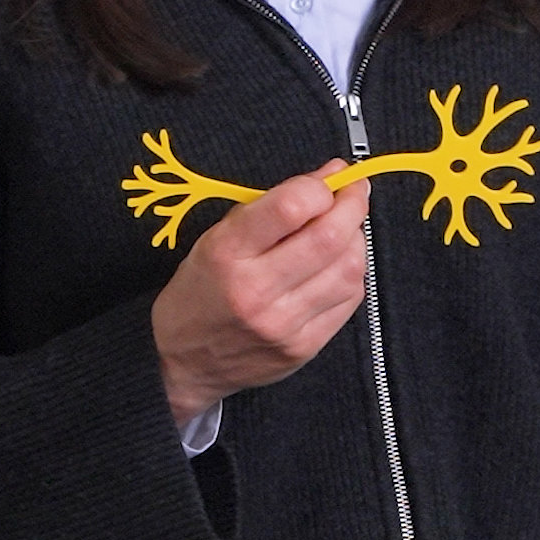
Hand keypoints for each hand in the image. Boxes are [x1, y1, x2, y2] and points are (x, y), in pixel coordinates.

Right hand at [151, 161, 370, 429]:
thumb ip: (267, 210)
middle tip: (354, 193)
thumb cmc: (199, 292)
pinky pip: (349, 299)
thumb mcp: (213, 240)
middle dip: (352, 205)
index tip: (333, 175)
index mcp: (226, 254)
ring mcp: (284, 324)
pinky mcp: (304, 347)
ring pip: (348, 268)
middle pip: (329, 237)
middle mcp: (256, 291)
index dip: (322, 185)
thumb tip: (327, 181)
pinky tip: (336, 265)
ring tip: (344, 231)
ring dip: (355, 240)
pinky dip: (350, 273)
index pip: (291, 207)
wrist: (183, 363)